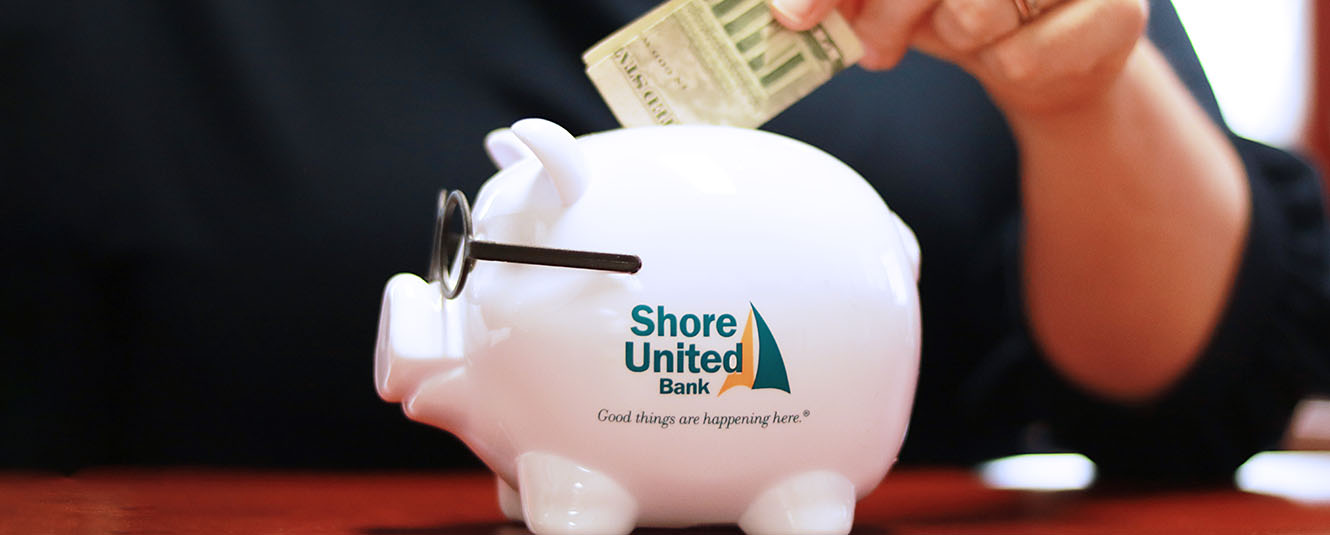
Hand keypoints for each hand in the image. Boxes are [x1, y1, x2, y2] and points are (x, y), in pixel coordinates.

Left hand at [770, 0, 1147, 114]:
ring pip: (974, 11)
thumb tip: (786, 8)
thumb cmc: (966, 5)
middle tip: (870, 49)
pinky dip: (1000, 69)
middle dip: (885, 10)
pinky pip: (1018, 57)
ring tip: (964, 34)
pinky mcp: (1120, 11)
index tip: (794, 14)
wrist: (1055, 59)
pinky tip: (1014, 53)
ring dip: (953, 37)